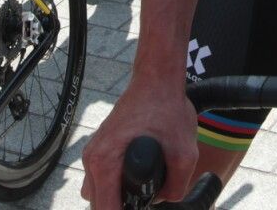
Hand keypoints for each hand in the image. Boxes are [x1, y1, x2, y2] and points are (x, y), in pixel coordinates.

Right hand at [80, 74, 198, 208]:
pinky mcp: (99, 146)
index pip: (105, 209)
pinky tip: (135, 177)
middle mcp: (92, 158)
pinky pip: (100, 177)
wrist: (157, 79)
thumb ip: (177, 184)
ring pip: (97, 192)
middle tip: (143, 200)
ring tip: (140, 191)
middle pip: (98, 204)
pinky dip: (114, 183)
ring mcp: (93, 151)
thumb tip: (166, 200)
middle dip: (120, 207)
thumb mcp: (184, 151)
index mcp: (105, 161)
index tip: (140, 209)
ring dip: (115, 197)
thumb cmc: (167, 109)